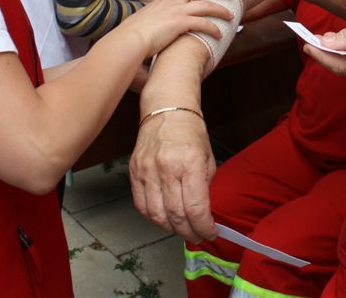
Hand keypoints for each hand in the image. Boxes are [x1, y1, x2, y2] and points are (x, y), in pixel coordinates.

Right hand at [118, 0, 233, 57]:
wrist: (129, 40)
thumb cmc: (135, 33)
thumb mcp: (147, 19)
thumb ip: (157, 19)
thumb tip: (160, 25)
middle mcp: (172, 0)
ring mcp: (176, 10)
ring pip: (206, 4)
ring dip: (221, 9)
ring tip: (231, 14)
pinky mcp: (180, 23)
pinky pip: (202, 23)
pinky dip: (213, 28)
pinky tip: (219, 34)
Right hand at [129, 109, 216, 241]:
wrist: (166, 108)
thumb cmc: (190, 131)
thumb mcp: (208, 157)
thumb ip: (205, 187)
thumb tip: (202, 214)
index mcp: (189, 162)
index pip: (196, 207)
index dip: (204, 227)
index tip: (211, 233)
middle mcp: (166, 167)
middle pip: (176, 215)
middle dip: (190, 232)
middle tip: (198, 236)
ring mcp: (147, 170)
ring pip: (156, 214)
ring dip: (171, 229)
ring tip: (182, 230)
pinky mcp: (134, 171)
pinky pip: (141, 204)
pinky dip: (153, 217)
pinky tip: (164, 219)